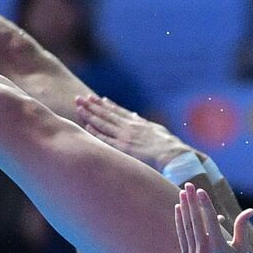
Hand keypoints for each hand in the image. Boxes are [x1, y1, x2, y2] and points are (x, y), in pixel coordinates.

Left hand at [75, 94, 190, 171]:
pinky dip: (95, 132)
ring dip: (90, 115)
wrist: (172, 154)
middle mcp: (129, 127)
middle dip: (92, 105)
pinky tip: (86, 126)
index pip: (118, 111)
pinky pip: (106, 139)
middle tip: (80, 98)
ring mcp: (125, 137)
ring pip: (103, 123)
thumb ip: (143, 122)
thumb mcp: (156, 129)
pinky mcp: (123, 148)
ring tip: (79, 107)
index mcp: (138, 122)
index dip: (106, 105)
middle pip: (106, 114)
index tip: (96, 98)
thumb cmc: (169, 145)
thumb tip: (135, 115)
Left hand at [175, 183, 252, 252]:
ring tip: (183, 193)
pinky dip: (180, 222)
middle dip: (191, 201)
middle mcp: (204, 250)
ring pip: (187, 227)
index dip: (204, 204)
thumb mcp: (242, 247)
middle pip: (195, 220)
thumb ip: (243, 226)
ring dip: (184, 208)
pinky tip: (179, 209)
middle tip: (188, 186)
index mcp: (218, 246)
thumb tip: (251, 210)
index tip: (200, 191)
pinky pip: (182, 235)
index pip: (209, 220)